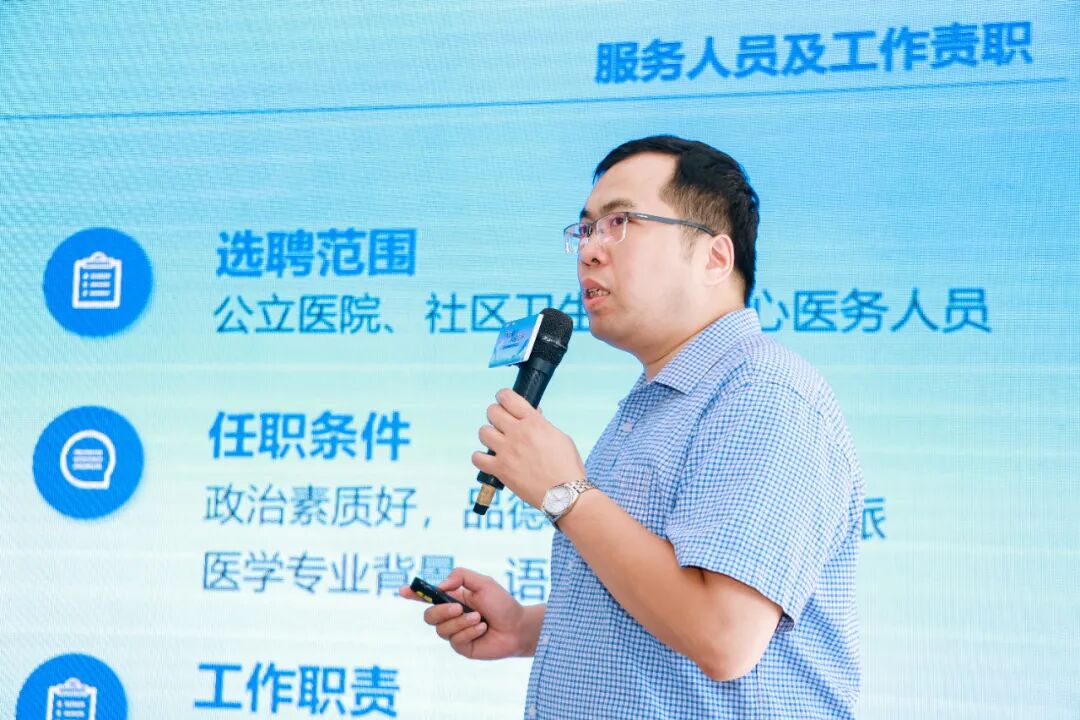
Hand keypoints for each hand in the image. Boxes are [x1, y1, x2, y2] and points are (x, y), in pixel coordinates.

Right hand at [399, 567, 528, 659]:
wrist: (518, 627)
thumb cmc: (502, 604)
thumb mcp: (483, 582)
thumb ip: (460, 576)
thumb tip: (440, 586)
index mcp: (453, 598)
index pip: (428, 597)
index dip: (414, 594)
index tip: (403, 590)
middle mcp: (451, 616)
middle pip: (428, 616)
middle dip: (441, 611)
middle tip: (458, 607)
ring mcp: (455, 633)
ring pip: (442, 629)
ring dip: (461, 622)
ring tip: (480, 619)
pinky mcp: (462, 647)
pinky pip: (455, 640)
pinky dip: (470, 631)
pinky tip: (483, 629)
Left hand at [472, 388, 584, 508]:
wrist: (564, 494)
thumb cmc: (567, 467)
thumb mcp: (560, 437)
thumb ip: (543, 424)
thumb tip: (532, 414)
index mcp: (534, 422)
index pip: (508, 397)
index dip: (503, 397)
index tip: (504, 402)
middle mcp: (518, 433)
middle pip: (492, 412)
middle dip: (496, 415)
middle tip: (502, 423)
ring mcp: (507, 451)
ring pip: (483, 432)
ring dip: (489, 435)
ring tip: (497, 442)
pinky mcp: (500, 469)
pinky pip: (477, 458)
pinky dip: (480, 458)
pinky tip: (489, 459)